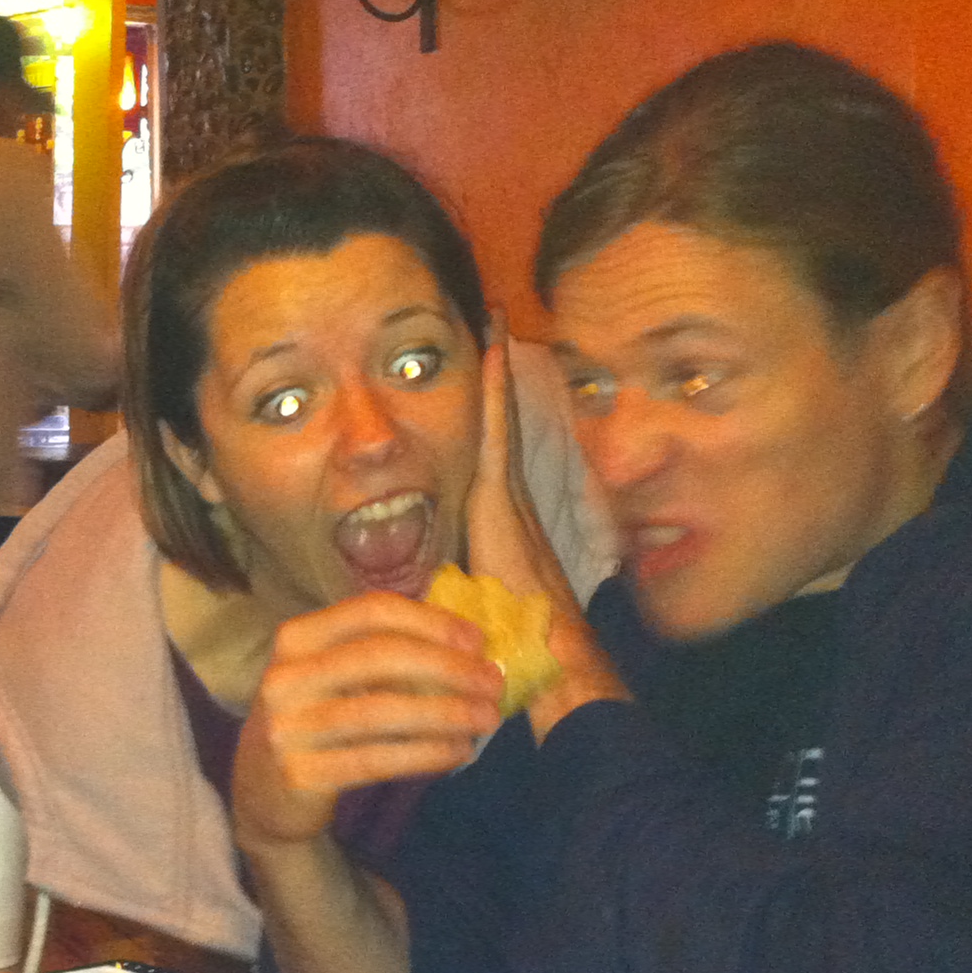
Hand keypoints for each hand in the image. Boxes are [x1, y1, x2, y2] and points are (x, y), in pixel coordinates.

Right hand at [231, 593, 502, 857]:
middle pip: (379, 657)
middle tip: (493, 683)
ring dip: (444, 713)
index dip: (429, 621)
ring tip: (486, 719)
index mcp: (296, 640)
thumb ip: (378, 655)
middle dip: (447, 667)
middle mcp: (286, 678)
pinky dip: (424, 753)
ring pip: (380, 711)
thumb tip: (466, 644)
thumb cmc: (314, 723)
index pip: (369, 613)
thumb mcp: (328, 678)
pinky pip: (375, 759)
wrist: (261, 796)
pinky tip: (457, 751)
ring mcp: (288, 728)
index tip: (477, 640)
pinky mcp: (300, 774)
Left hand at [470, 332, 631, 741]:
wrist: (546, 653)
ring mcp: (508, 493)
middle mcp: (509, 498)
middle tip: (494, 321)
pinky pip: (494, 431)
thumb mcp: (470, 602)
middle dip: (496, 375)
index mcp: (501, 520)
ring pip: (498, 418)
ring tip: (493, 320)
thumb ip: (451, 585)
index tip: (484, 368)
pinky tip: (491, 351)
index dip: (489, 411)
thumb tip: (425, 588)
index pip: (491, 452)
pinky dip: (493, 392)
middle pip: (499, 422)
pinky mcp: (500, 496)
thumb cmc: (510, 642)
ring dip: (495, 371)